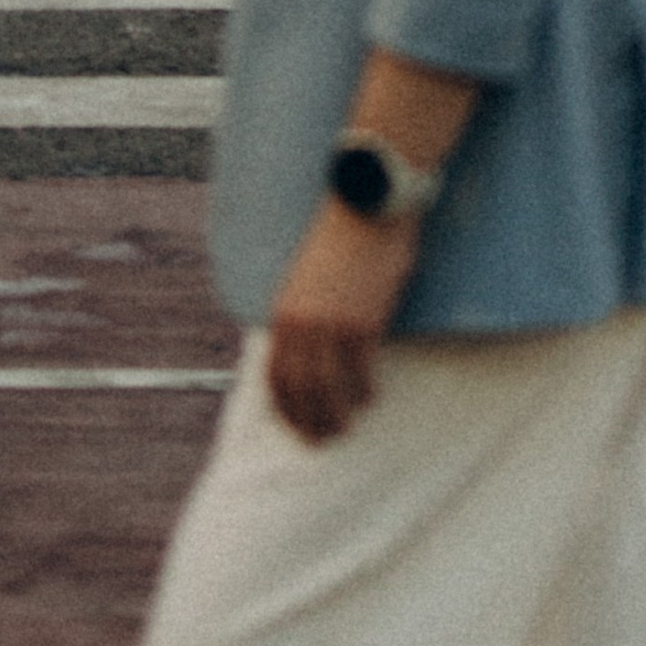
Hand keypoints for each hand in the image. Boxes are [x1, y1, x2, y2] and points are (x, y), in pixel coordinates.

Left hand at [263, 48, 481, 442]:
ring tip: (344, 429)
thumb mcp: (309, 277)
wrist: (366, 205)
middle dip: (308, 419)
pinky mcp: (362, 322)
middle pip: (299, 388)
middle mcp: (300, 324)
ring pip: (326, 386)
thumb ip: (306, 312)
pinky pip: (360, 369)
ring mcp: (330, 324)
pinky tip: (370, 398)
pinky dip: (363, 389)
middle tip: (321, 441)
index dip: (284, 406)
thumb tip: (309, 346)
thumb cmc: (343, 238)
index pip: (275, 374)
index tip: (295, 425)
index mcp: (283, 312)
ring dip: (335, 414)